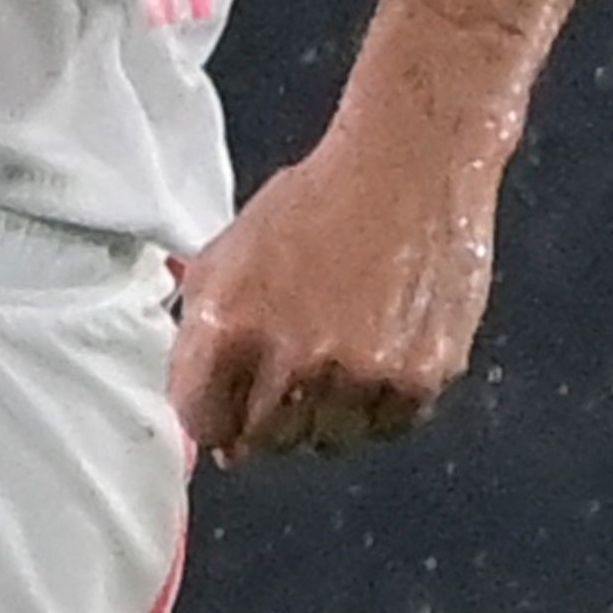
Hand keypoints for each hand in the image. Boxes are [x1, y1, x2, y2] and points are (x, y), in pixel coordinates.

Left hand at [167, 109, 496, 467]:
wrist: (407, 170)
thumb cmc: (312, 203)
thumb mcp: (227, 255)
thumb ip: (200, 331)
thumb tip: (193, 402)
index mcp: (231, 327)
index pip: (201, 423)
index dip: (209, 420)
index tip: (221, 414)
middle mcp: (294, 362)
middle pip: (263, 442)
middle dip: (262, 420)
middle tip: (281, 381)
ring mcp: (360, 378)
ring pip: (325, 442)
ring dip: (321, 417)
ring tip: (332, 361)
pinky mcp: (419, 381)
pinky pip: (383, 429)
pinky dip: (374, 409)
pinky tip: (374, 361)